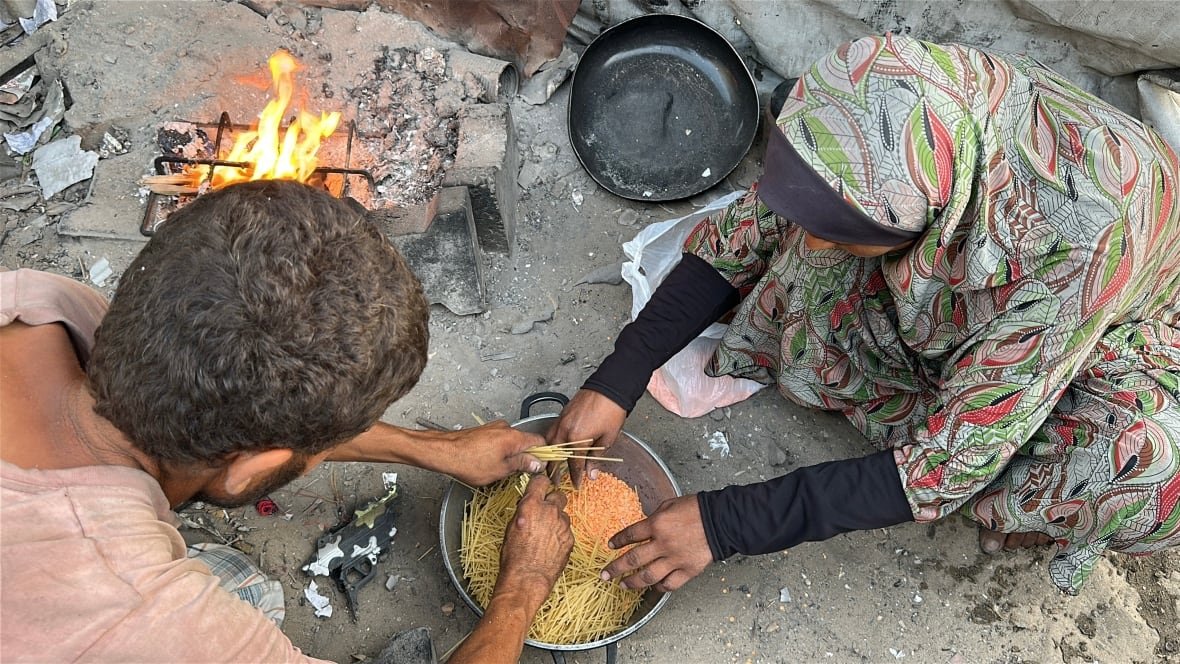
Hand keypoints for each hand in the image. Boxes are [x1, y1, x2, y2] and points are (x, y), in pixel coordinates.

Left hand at [437, 421, 544, 485]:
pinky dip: (501, 451)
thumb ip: (522, 464)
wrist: (443, 452)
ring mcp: (494, 428)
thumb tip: (538, 463)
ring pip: (512, 442)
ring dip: (512, 455)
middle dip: (527, 457)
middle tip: (522, 473)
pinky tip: (491, 463)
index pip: (540, 441)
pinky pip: (500, 441)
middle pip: (526, 441)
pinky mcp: (484, 431)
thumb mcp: (501, 469)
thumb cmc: (469, 462)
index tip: (542, 468)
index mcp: (514, 437)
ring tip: (502, 470)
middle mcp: (506, 428)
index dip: (544, 455)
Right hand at [450, 475, 572, 663]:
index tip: (539, 487)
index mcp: (532, 505)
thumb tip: (527, 504)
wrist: (526, 579)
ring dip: (556, 520)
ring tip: (545, 534)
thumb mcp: (511, 527)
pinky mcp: (570, 538)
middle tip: (544, 511)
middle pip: (558, 495)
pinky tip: (550, 545)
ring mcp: (562, 525)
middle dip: (552, 501)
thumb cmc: (513, 556)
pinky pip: (566, 530)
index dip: (540, 483)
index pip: (541, 481)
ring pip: (563, 514)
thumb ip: (523, 510)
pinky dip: (560, 534)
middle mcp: (550, 511)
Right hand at [545, 389, 626, 486]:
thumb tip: (591, 474)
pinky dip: (550, 442)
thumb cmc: (612, 411)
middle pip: (555, 456)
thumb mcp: (608, 438)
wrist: (609, 388)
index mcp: (577, 439)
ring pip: (549, 443)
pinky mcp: (561, 414)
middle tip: (555, 481)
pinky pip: (551, 432)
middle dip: (554, 470)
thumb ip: (597, 457)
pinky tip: (554, 447)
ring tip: (551, 466)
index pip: (573, 464)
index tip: (577, 485)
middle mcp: (565, 431)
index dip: (575, 477)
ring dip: (549, 456)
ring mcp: (561, 421)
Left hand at [600, 494, 711, 591]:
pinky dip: (659, 587)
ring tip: (623, 585)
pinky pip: (669, 584)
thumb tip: (645, 527)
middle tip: (605, 574)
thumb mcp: (670, 504)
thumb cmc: (697, 508)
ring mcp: (675, 559)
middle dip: (616, 568)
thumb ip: (655, 517)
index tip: (611, 546)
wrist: (721, 520)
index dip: (618, 540)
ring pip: (648, 576)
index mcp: (657, 524)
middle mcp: (663, 544)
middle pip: (633, 559)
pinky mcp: (688, 570)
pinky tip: (653, 587)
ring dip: (633, 582)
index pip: (631, 535)